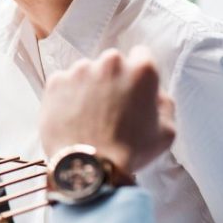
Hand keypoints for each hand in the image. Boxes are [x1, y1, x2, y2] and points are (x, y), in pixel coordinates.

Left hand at [39, 46, 175, 172]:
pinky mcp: (56, 81)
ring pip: (86, 72)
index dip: (138, 73)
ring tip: (89, 115)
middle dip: (113, 79)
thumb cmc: (131, 152)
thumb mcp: (166, 131)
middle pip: (112, 63)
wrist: (88, 167)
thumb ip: (163, 103)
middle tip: (111, 106)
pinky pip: (64, 83)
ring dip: (89, 86)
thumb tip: (155, 93)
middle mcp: (110, 62)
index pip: (142, 55)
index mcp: (141, 70)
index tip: (133, 88)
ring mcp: (80, 70)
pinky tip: (72, 117)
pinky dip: (67, 95)